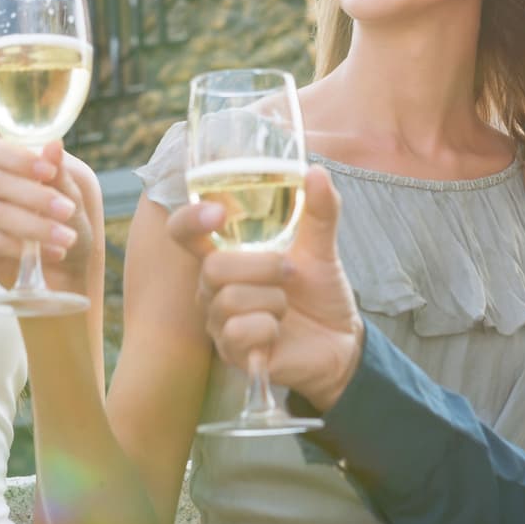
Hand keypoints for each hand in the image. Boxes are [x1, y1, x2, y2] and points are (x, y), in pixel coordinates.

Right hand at [0, 138, 93, 293]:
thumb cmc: (67, 224)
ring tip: (67, 238)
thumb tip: (55, 144)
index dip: (18, 159)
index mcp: (8, 168)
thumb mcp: (71, 200)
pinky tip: (55, 253)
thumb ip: (60, 175)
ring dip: (36, 226)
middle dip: (36, 196)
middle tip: (68, 210)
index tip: (49, 171)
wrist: (67, 268)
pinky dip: (24, 249)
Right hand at [168, 166, 364, 409]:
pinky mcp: (232, 353)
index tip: (218, 212)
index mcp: (227, 254)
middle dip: (261, 266)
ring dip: (273, 299)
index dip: (190, 219)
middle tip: (290, 272)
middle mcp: (214, 287)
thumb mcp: (321, 247)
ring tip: (287, 304)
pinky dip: (270, 327)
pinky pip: (239, 332)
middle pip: (212, 268)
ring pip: (229, 300)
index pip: (184, 232)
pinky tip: (279, 330)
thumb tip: (316, 171)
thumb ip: (319, 210)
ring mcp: (219, 321)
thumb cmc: (319, 291)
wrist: (340, 340)